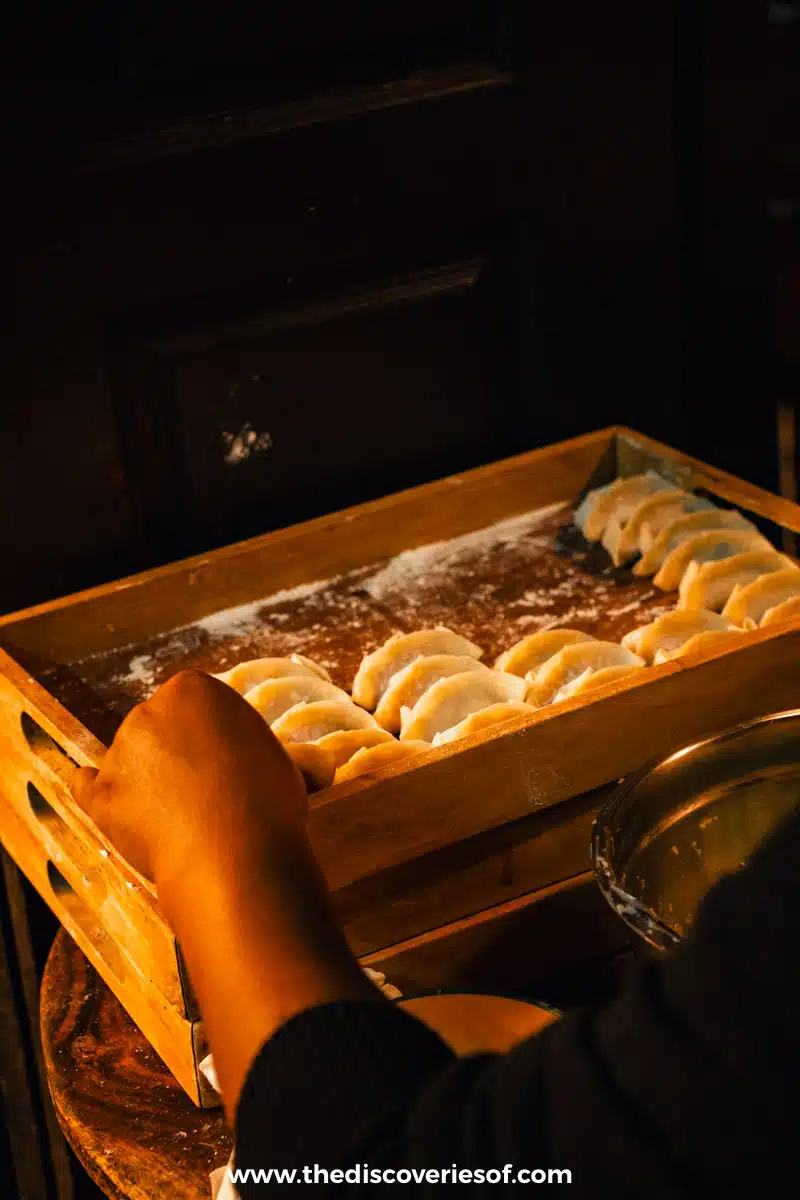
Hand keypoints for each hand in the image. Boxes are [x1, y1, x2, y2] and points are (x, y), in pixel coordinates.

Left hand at [73, 669, 308, 887]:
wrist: (236, 854)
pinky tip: (109, 802)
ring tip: (178, 816)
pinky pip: (85, 787)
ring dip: (145, 777)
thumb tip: (298, 766)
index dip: (209, 731)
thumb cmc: (269, 800)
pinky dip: (94, 792)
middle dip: (175, 751)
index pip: (193, 701)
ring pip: (128, 758)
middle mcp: (148, 711)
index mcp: (192, 689)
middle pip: (158, 726)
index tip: (224, 759)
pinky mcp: (100, 797)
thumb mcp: (280, 757)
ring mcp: (118, 754)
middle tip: (204, 789)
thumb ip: (258, 749)